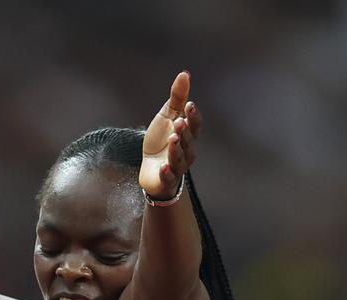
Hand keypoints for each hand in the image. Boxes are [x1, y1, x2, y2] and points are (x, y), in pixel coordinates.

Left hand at [139, 70, 200, 199]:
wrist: (151, 168)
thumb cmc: (161, 140)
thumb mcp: (168, 116)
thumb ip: (177, 97)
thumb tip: (185, 73)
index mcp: (189, 133)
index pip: (195, 124)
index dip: (193, 115)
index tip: (189, 105)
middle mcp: (187, 150)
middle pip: (188, 140)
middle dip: (184, 131)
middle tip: (178, 122)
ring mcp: (178, 165)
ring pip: (180, 158)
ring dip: (177, 149)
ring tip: (172, 139)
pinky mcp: (166, 179)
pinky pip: (169, 177)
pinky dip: (166, 173)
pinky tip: (163, 167)